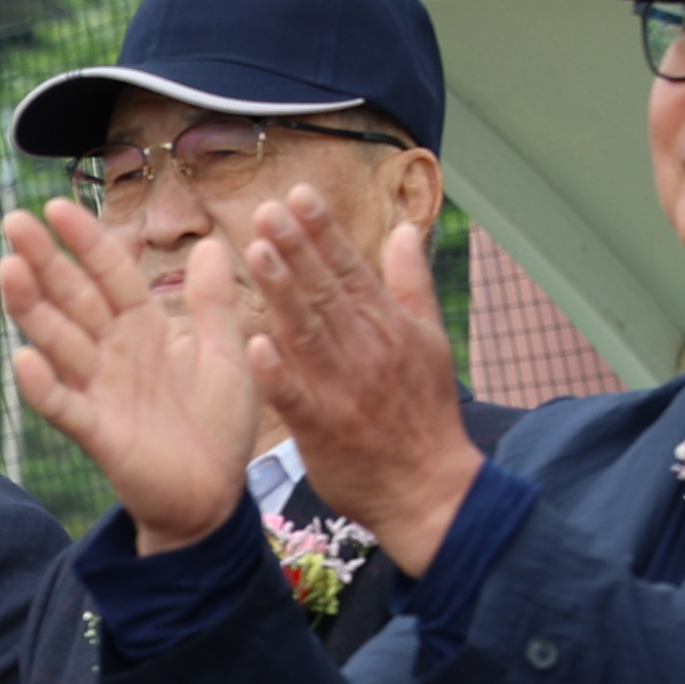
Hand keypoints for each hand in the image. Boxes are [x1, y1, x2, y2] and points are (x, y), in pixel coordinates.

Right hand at [0, 199, 265, 553]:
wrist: (214, 495)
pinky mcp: (97, 433)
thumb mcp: (227, 353)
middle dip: (44, 260)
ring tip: (7, 270)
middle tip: (11, 221)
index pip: (110, 274)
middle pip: (73, 298)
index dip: (86, 241)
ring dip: (32, 308)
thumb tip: (213, 243)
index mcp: (145, 329)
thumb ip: (212, 303)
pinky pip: (65, 406)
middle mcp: (114, 353)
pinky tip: (23, 360)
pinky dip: (44, 386)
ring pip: (59, 341)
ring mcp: (100, 390)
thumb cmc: (219, 426)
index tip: (56, 205)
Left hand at [237, 185, 484, 571]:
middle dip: (297, 248)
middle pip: (327, 291)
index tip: (298, 194)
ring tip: (257, 251)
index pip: (351, 270)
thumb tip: (405, 230)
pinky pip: (295, 396)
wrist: (429, 489)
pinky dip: (277, 371)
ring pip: (309, 332)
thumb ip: (411, 285)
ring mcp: (345, 388)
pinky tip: (254, 343)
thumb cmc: (424, 413)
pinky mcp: (324, 428)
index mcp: (390, 327)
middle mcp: (368, 350)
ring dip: (283, 291)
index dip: (323, 232)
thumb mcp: (429, 342)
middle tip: (267, 209)